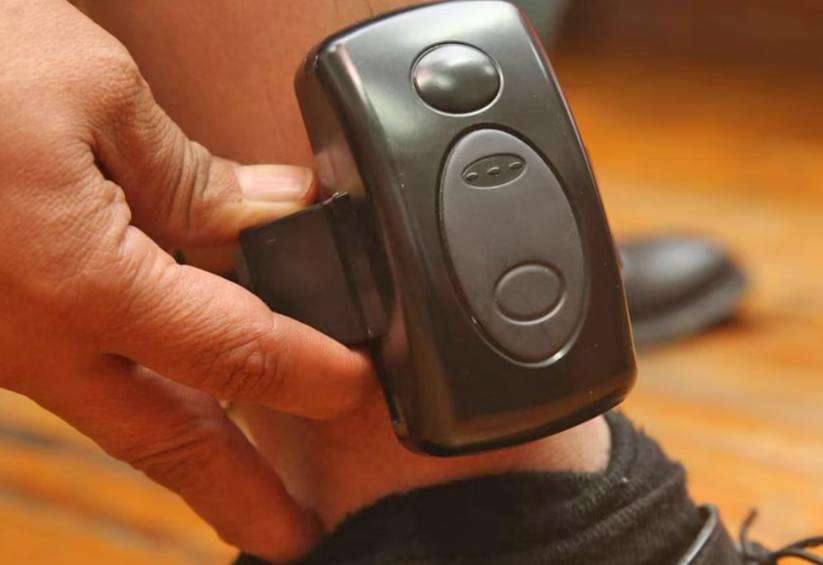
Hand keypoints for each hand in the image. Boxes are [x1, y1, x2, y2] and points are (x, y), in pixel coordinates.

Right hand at [0, 1, 373, 559]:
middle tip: (291, 537)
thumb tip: (280, 210)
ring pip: (119, 412)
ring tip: (243, 478)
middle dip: (237, 496)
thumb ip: (197, 178)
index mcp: (79, 282)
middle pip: (165, 439)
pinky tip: (170, 380)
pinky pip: (77, 374)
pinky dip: (141, 389)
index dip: (310, 375)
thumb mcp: (97, 95)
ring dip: (190, 447)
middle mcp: (30, 334)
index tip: (358, 390)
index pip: (236, 353)